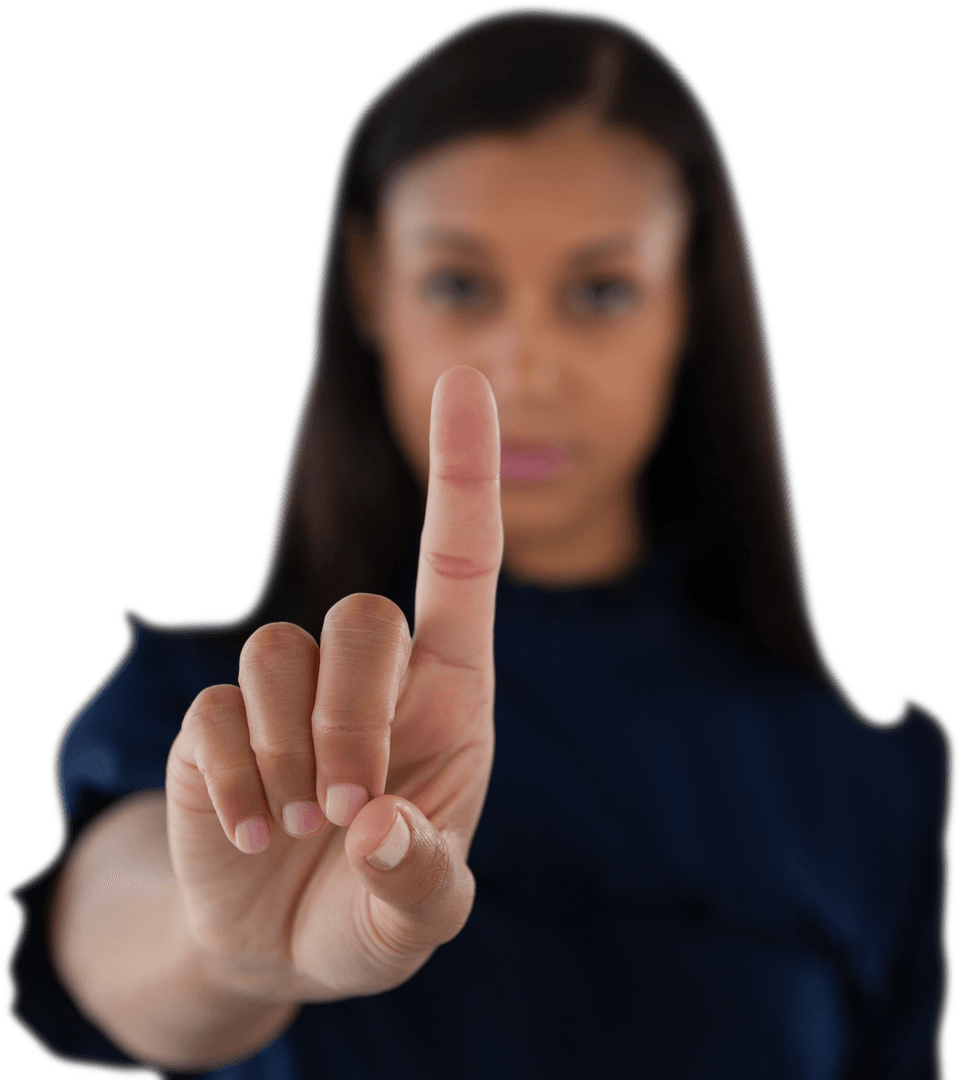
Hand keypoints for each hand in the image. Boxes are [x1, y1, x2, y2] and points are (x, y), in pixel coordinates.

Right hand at [164, 365, 502, 1003]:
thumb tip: (377, 827)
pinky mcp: (216, 722)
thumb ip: (421, 882)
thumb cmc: (374, 905)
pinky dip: (233, 780)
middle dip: (352, 719)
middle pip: (361, 616)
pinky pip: (214, 711)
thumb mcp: (418, 917)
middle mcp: (371, 674)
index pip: (462, 562)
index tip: (467, 377)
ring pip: (278, 653)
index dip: (465, 470)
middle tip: (346, 806)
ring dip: (290, 754)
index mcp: (448, 694)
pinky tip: (250, 830)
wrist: (281, 937)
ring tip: (299, 823)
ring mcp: (287, 692)